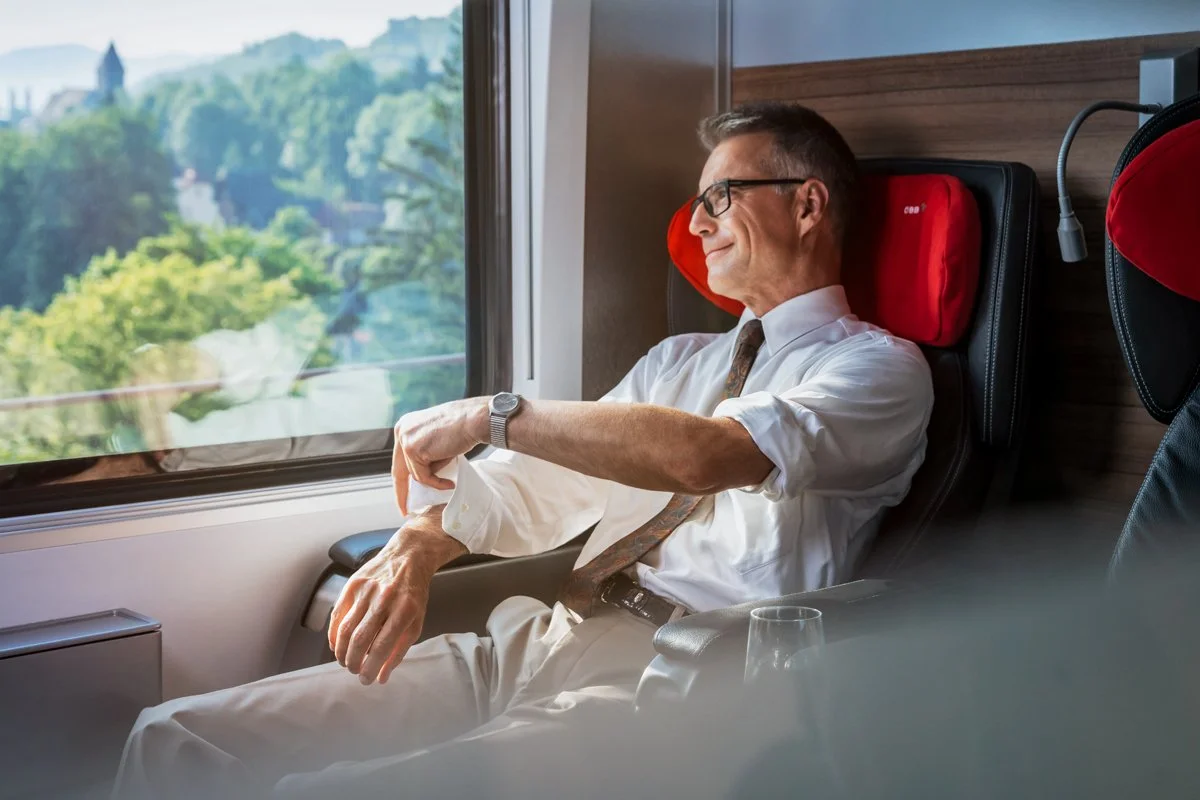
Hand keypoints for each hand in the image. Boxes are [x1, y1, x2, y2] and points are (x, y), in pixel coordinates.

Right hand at [327, 532, 433, 685]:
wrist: (408, 556)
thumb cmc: (413, 594)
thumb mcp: (416, 621)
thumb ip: (399, 650)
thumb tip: (382, 677)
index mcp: (405, 610)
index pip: (382, 646)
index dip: (371, 668)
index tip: (366, 680)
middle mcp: (384, 599)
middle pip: (360, 639)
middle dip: (354, 662)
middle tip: (354, 670)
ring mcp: (366, 590)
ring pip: (345, 629)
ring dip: (342, 651)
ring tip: (345, 662)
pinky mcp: (352, 584)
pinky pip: (337, 615)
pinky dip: (334, 634)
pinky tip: (337, 646)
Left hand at [392, 396, 488, 514]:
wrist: (474, 420)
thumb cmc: (463, 428)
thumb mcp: (436, 439)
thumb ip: (425, 452)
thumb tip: (423, 476)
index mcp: (406, 425)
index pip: (399, 459)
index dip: (401, 480)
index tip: (403, 498)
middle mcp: (401, 430)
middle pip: (398, 469)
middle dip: (402, 492)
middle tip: (405, 511)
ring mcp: (405, 439)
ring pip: (415, 474)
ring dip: (434, 480)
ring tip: (450, 479)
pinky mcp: (413, 449)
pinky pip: (423, 476)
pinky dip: (436, 482)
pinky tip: (449, 482)